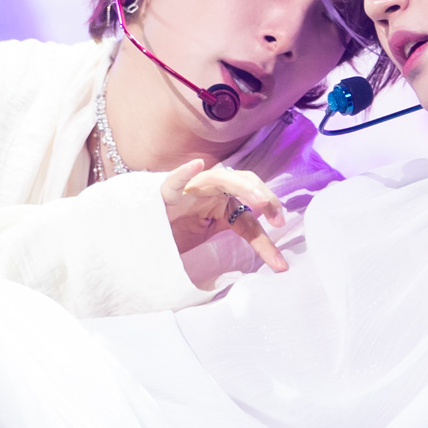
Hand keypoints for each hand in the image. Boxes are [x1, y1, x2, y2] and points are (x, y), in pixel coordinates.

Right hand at [160, 160, 289, 271]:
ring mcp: (191, 190)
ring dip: (244, 186)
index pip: (250, 216)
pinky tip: (196, 165)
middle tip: (278, 219)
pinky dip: (185, 172)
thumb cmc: (177, 235)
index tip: (280, 263)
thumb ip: (237, 234)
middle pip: (244, 184)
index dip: (266, 238)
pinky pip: (176, 181)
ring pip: (221, 178)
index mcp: (223, 204)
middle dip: (265, 198)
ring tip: (260, 200)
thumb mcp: (212, 237)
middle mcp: (212, 192)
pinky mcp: (166, 194)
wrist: (147, 238)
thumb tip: (275, 258)